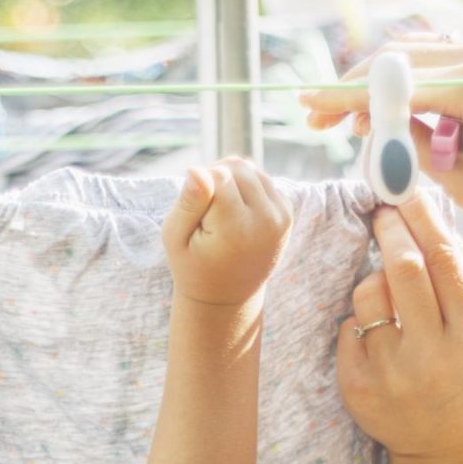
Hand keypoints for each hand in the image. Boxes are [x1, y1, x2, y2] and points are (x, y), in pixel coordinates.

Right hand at [162, 157, 292, 307]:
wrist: (227, 296)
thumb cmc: (193, 266)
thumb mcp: (175, 239)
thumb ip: (187, 204)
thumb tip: (198, 169)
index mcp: (236, 229)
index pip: (218, 175)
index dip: (199, 186)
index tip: (195, 213)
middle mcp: (265, 221)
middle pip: (236, 166)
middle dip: (215, 176)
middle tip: (203, 208)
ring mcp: (281, 216)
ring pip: (251, 169)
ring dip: (230, 179)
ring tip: (217, 209)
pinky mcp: (287, 212)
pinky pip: (262, 179)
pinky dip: (245, 187)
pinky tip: (234, 212)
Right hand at [303, 40, 462, 237]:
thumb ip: (413, 150)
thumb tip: (372, 129)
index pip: (391, 85)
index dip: (341, 96)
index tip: (305, 104)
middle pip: (397, 60)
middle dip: (352, 88)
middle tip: (318, 118)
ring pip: (415, 57)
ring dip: (379, 86)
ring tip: (351, 123)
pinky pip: (439, 61)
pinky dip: (409, 83)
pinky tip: (390, 111)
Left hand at [336, 198, 462, 463]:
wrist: (448, 452)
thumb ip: (462, 285)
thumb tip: (433, 220)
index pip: (445, 260)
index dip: (422, 219)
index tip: (407, 195)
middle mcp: (434, 353)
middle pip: (403, 268)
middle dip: (390, 230)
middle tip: (383, 214)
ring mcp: (393, 372)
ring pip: (369, 294)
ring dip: (373, 281)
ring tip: (387, 295)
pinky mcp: (359, 387)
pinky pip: (348, 328)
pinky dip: (359, 321)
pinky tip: (376, 338)